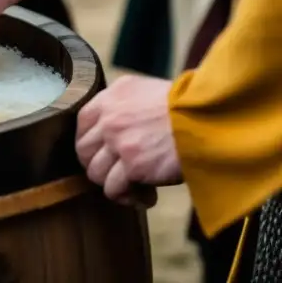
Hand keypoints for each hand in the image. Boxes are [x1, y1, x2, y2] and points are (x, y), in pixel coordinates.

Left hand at [75, 75, 181, 204]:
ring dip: (113, 185)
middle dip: (97, 166)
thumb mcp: (145, 91)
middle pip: (84, 151)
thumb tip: (116, 123)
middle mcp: (108, 119)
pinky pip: (115, 189)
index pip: (83, 123)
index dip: (90, 142)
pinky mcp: (133, 166)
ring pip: (96, 173)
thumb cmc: (185, 106)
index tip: (102, 154)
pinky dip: (128, 197)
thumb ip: (125, 104)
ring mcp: (118, 143)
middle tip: (116, 175)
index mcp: (110, 98)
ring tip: (134, 189)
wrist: (206, 119)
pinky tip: (146, 197)